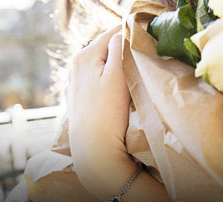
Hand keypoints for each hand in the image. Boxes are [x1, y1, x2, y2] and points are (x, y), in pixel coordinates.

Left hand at [67, 26, 187, 201]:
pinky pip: (95, 77)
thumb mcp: (116, 76)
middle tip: (142, 56)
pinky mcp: (77, 96)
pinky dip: (106, 76)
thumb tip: (123, 31)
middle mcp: (75, 65)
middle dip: (122, 48)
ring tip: (132, 71)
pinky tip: (116, 87)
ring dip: (115, 63)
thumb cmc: (107, 114)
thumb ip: (118, 49)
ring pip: (100, 62)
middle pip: (104, 46)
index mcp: (84, 55)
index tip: (148, 39)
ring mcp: (74, 81)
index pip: (112, 32)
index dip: (131, 33)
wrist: (94, 150)